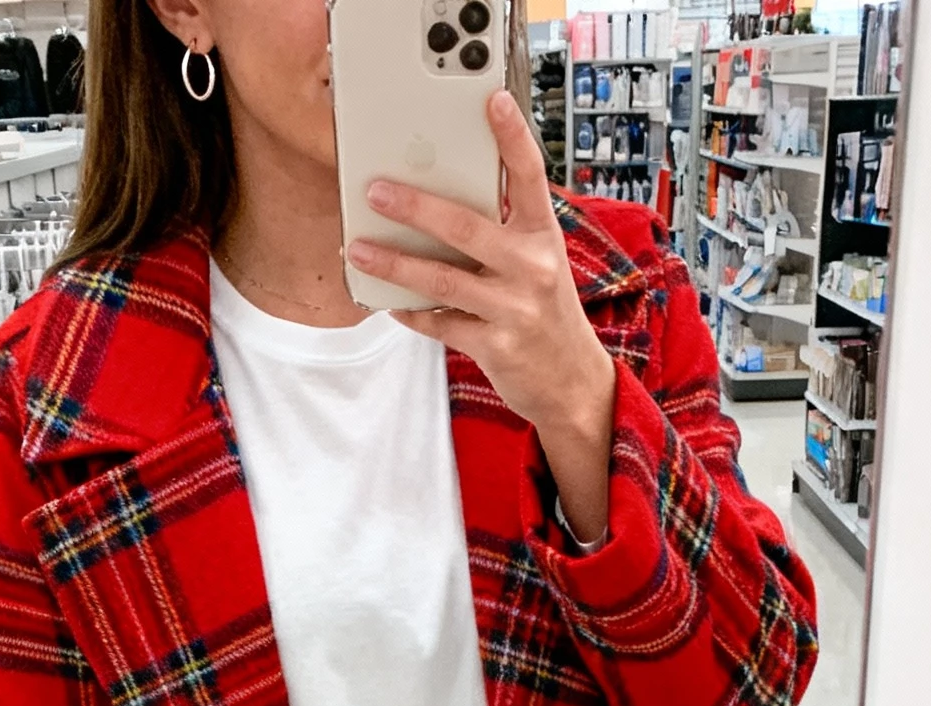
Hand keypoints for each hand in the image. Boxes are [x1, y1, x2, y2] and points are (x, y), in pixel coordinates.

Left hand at [348, 90, 614, 545]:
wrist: (572, 382)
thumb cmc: (546, 313)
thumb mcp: (539, 263)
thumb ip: (503, 232)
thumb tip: (440, 204)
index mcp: (545, 236)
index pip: (530, 175)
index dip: (512, 136)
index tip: (493, 100)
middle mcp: (532, 267)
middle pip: (466, 226)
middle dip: (415, 206)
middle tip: (376, 191)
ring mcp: (514, 308)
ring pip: (442, 278)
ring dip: (394, 263)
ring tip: (358, 249)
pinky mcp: (496, 346)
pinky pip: (440, 323)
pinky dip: (410, 312)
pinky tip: (388, 301)